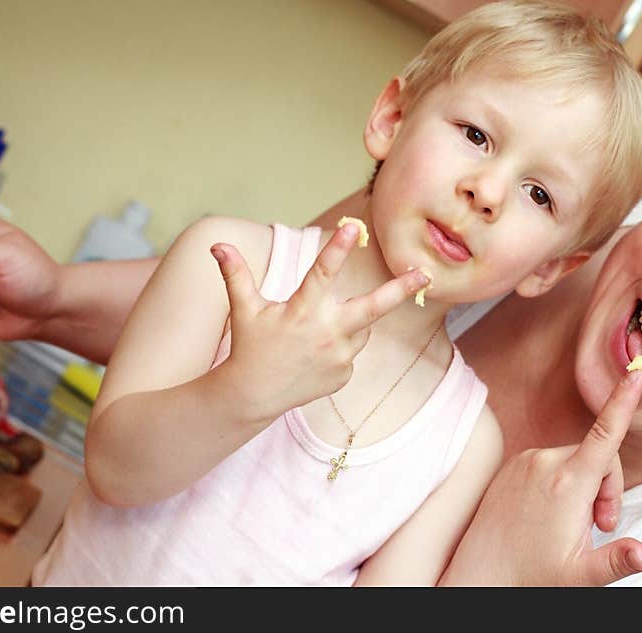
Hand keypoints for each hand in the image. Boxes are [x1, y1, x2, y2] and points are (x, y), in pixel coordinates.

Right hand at [210, 223, 429, 419]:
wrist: (253, 395)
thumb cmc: (250, 346)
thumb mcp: (244, 309)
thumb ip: (236, 274)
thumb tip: (217, 244)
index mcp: (302, 311)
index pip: (322, 274)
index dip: (336, 249)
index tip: (351, 227)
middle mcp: (327, 333)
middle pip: (373, 308)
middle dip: (401, 290)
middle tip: (425, 274)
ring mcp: (339, 358)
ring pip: (360, 327)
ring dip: (347, 322)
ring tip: (314, 334)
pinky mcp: (344, 376)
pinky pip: (351, 352)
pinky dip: (339, 346)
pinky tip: (314, 356)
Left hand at [441, 370, 641, 585]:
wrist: (482, 572)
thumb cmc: (531, 573)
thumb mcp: (580, 574)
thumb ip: (617, 560)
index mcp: (568, 483)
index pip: (605, 434)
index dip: (624, 402)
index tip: (635, 372)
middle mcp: (545, 463)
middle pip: (598, 458)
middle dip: (608, 489)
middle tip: (599, 526)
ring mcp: (525, 461)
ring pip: (575, 461)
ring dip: (584, 487)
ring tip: (572, 523)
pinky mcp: (512, 464)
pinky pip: (550, 464)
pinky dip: (560, 483)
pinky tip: (549, 513)